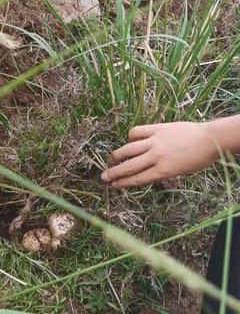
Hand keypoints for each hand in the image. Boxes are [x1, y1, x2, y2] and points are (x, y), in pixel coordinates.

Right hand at [101, 122, 221, 187]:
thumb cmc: (198, 158)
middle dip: (115, 172)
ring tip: (111, 159)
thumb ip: (161, 172)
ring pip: (129, 148)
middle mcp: (156, 156)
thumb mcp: (180, 172)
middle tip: (104, 176)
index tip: (114, 185)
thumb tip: (144, 171)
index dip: (123, 183)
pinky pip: (136, 132)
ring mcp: (155, 141)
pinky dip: (130, 137)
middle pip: (130, 166)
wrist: (210, 139)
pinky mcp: (156, 129)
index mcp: (164, 170)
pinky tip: (129, 141)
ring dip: (117, 155)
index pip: (138, 178)